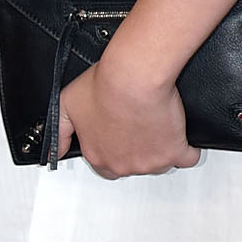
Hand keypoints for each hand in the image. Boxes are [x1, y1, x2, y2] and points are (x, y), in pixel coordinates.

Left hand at [55, 56, 197, 177]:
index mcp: (98, 156)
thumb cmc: (105, 85)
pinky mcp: (174, 151)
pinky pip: (186, 158)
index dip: (114, 148)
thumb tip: (54, 151)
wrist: (134, 75)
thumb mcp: (66, 105)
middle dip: (137, 149)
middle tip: (139, 125)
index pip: (106, 165)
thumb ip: (57, 131)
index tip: (120, 133)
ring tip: (158, 123)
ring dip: (160, 147)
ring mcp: (150, 161)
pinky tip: (180, 134)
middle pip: (133, 165)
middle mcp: (122, 164)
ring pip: (158, 162)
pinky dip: (186, 148)